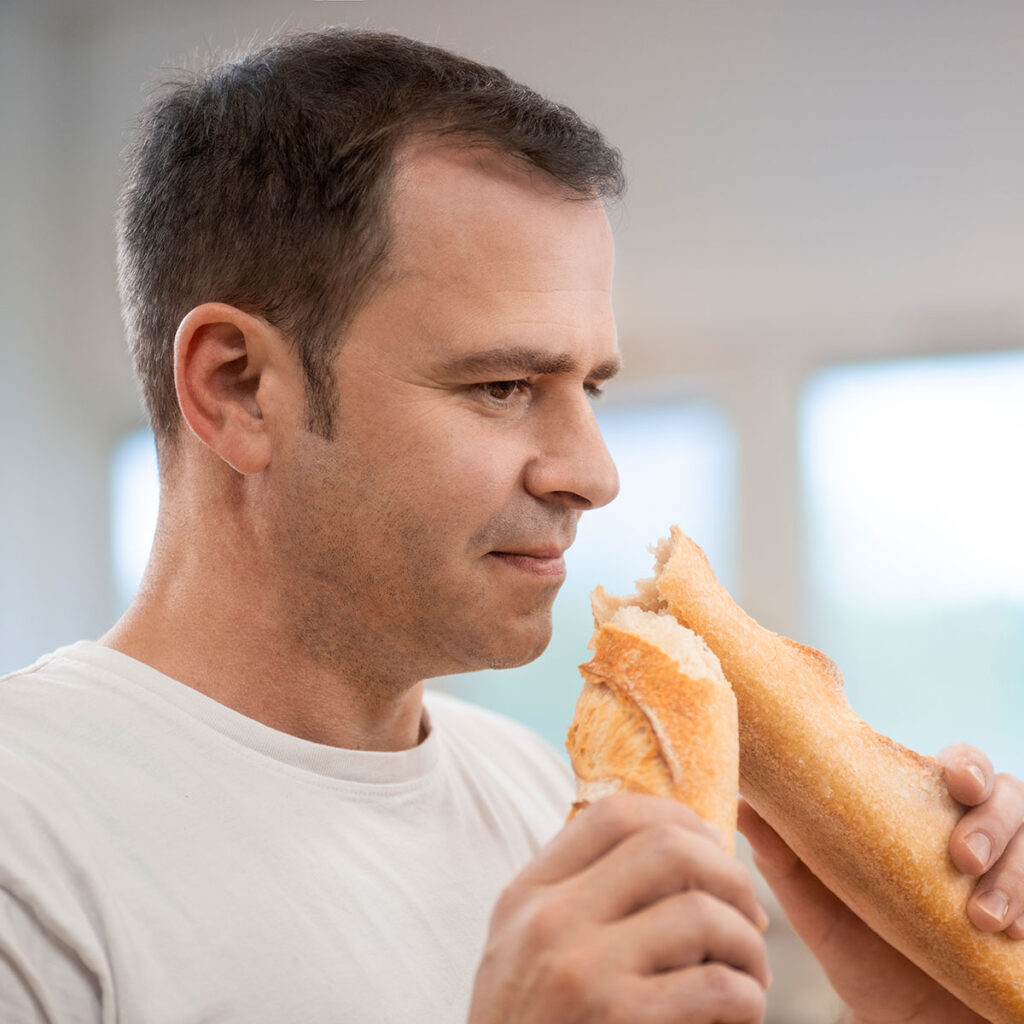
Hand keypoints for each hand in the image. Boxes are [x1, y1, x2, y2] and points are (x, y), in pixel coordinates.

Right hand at [468, 793, 770, 1023]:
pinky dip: (748, 996)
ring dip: (747, 943)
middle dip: (728, 875)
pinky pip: (717, 985)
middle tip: (747, 916)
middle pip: (667, 847)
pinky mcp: (619, 1021)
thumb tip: (667, 846)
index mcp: (528, 894)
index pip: (612, 814)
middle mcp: (550, 919)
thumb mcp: (523, 950)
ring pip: (702, 912)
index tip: (712, 849)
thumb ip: (574, 897)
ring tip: (750, 972)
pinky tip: (742, 1012)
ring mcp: (582, 970)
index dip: (679, 818)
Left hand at [738, 745, 1023, 1023]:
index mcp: (925, 818)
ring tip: (983, 918)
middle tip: (961, 856)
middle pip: (1009, 795)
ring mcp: (1012, 881)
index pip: (959, 768)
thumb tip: (744, 802)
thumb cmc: (863, 956)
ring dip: (1015, 874)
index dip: (967, 765)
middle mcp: (976, 840)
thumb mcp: (821, 908)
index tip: (956, 782)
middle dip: (993, 819)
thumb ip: (786, 858)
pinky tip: (1012, 936)